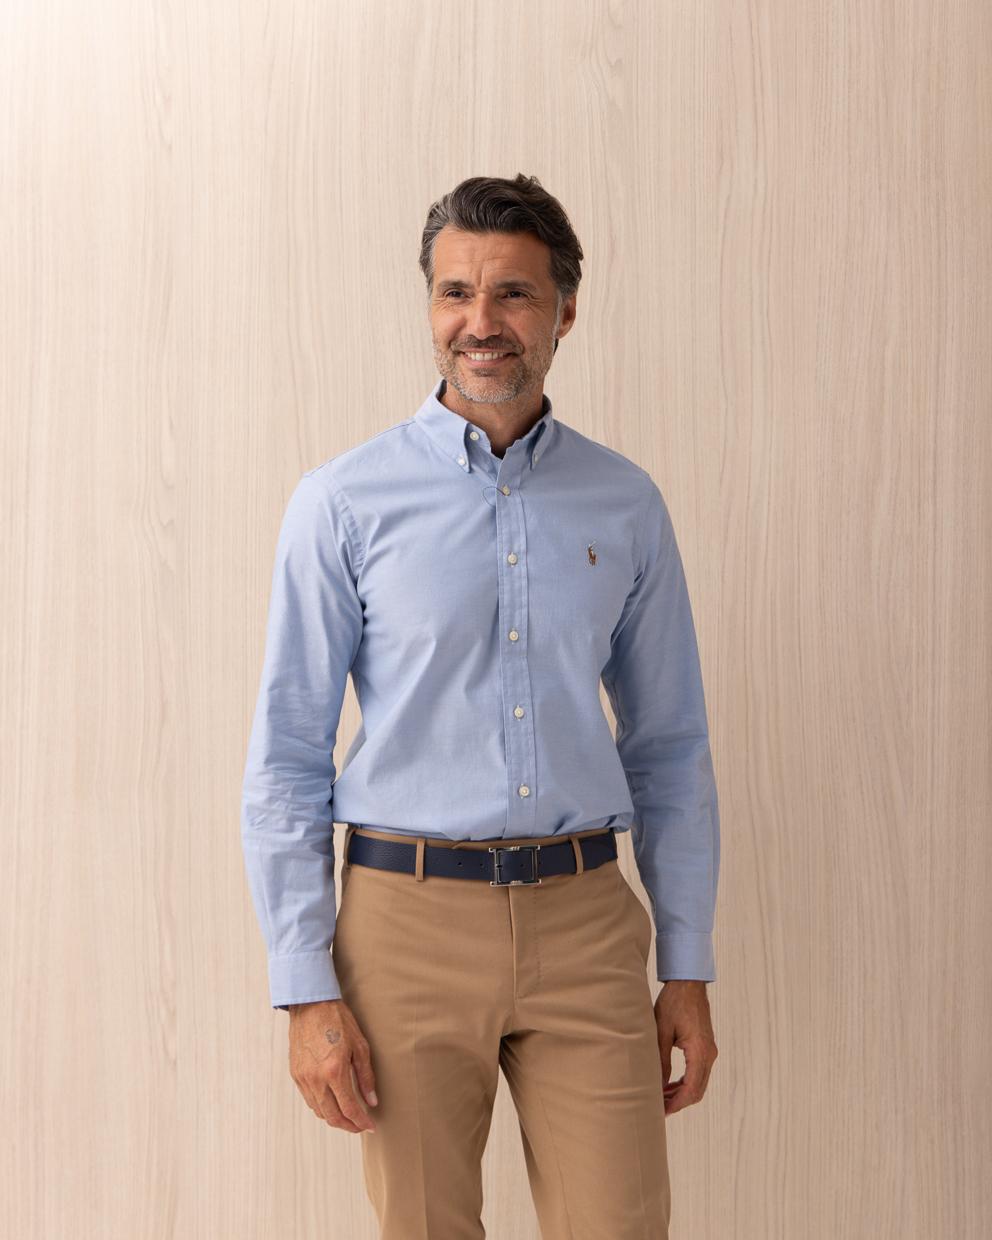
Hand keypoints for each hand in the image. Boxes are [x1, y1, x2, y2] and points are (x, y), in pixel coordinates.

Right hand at [288, 999, 378, 1132]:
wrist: (311, 1005)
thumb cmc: (338, 1021)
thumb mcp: (360, 1046)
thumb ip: (365, 1077)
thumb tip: (371, 1101)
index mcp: (334, 1071)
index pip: (349, 1108)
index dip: (361, 1122)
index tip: (371, 1127)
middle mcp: (316, 1079)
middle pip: (332, 1117)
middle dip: (348, 1126)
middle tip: (360, 1126)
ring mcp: (303, 1078)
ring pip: (319, 1111)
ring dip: (334, 1118)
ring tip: (348, 1116)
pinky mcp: (295, 1074)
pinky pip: (309, 1099)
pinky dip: (322, 1107)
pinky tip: (332, 1102)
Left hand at [654, 980, 717, 1114]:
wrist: (688, 983)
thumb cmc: (673, 1003)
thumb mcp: (661, 1031)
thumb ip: (661, 1060)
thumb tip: (658, 1086)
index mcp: (700, 1051)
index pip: (691, 1089)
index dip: (676, 1104)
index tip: (661, 1111)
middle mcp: (709, 1054)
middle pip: (697, 1091)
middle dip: (678, 1102)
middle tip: (658, 1109)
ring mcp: (709, 1051)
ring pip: (699, 1083)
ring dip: (681, 1093)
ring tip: (661, 1098)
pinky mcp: (706, 1047)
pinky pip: (698, 1072)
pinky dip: (685, 1082)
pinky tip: (669, 1084)